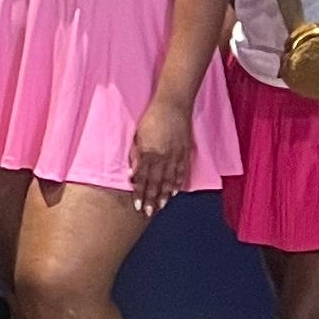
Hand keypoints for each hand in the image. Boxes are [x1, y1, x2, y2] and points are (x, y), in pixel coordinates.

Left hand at [129, 97, 193, 219]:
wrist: (173, 106)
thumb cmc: (151, 118)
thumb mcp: (138, 136)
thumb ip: (136, 155)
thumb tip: (133, 174)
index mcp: (149, 153)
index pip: (143, 178)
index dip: (140, 193)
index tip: (138, 205)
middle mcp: (163, 157)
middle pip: (156, 183)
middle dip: (152, 199)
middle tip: (149, 213)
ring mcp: (176, 156)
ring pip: (169, 180)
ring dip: (164, 195)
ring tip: (160, 207)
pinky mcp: (185, 152)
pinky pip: (182, 171)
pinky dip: (178, 183)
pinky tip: (174, 192)